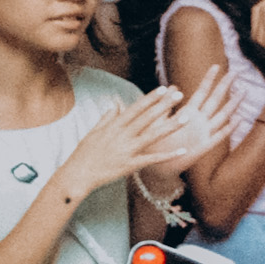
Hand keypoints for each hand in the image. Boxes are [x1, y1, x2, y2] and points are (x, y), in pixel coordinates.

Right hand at [53, 85, 204, 206]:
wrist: (77, 174)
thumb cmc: (84, 153)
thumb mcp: (94, 132)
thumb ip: (107, 117)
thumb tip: (115, 104)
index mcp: (114, 126)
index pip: (136, 108)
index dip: (150, 98)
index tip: (163, 88)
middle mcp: (122, 136)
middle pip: (147, 118)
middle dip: (163, 106)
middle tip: (179, 95)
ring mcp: (127, 150)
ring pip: (152, 135)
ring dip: (170, 126)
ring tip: (186, 118)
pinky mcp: (130, 165)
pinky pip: (152, 159)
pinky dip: (167, 155)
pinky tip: (182, 151)